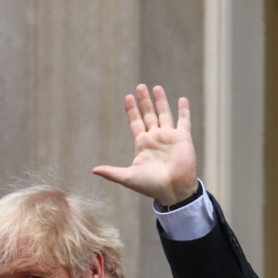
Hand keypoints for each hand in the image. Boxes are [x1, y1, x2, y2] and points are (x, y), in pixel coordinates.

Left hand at [93, 85, 197, 206]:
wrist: (173, 190)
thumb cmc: (151, 185)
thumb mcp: (128, 177)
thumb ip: (112, 172)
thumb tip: (93, 170)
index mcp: (142, 144)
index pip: (135, 123)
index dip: (131, 111)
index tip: (128, 98)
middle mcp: (155, 138)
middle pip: (148, 115)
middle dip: (144, 101)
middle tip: (140, 86)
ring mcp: (169, 137)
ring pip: (164, 114)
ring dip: (161, 101)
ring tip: (156, 87)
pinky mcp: (183, 138)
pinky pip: (184, 121)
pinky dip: (183, 110)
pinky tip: (182, 99)